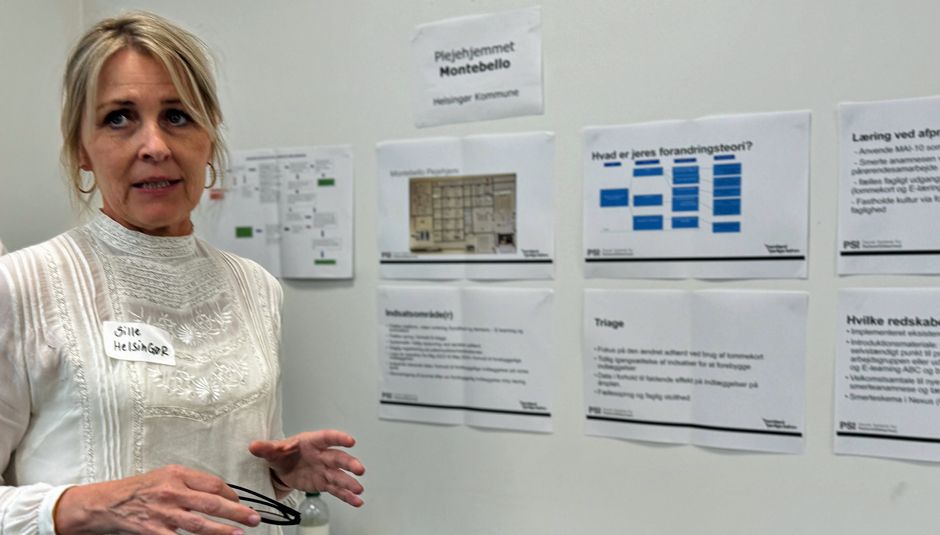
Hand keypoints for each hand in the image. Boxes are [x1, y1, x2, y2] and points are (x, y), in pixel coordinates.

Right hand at [54, 465, 259, 534]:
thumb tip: (217, 492)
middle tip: (254, 518)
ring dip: (222, 531)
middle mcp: (172, 492)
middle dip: (237, 512)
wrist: (105, 503)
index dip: (232, 494)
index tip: (241, 502)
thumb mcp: (164, 476)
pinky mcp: (153, 531)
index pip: (213, 484)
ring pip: (200, 524)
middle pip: (212, 502)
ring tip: (239, 534)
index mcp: (177, 475)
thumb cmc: (137, 489)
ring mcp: (163, 513)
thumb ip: (189, 482)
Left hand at [249, 430, 365, 506]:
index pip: (326, 438)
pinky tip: (356, 501)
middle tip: (358, 469)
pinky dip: (347, 496)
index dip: (339, 438)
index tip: (350, 441)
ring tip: (359, 490)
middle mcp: (322, 456)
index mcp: (311, 443)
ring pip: (340, 475)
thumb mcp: (272, 451)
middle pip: (338, 458)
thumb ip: (266, 448)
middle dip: (349, 463)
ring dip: (350, 482)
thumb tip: (254, 446)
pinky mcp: (324, 483)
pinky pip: (337, 490)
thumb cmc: (282, 454)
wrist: (281, 469)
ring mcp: (324, 470)